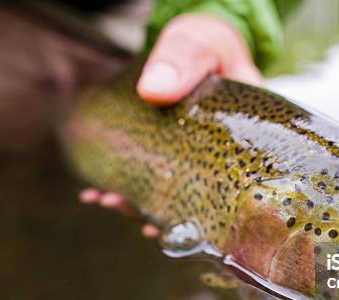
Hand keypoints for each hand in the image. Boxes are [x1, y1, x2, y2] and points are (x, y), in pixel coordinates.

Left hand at [80, 14, 262, 237]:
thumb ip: (185, 59)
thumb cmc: (209, 42)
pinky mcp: (168, 153)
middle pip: (197, 200)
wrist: (199, 40)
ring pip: (170, 194)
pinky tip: (97, 190)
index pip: (231, 189)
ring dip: (138, 204)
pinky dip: (125, 185)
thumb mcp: (202, 43)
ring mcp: (192, 159)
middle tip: (132, 214)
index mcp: (241, 143)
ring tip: (106, 200)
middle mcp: (219, 158)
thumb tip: (152, 92)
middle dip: (162, 214)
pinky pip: (149, 176)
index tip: (175, 220)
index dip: (204, 213)